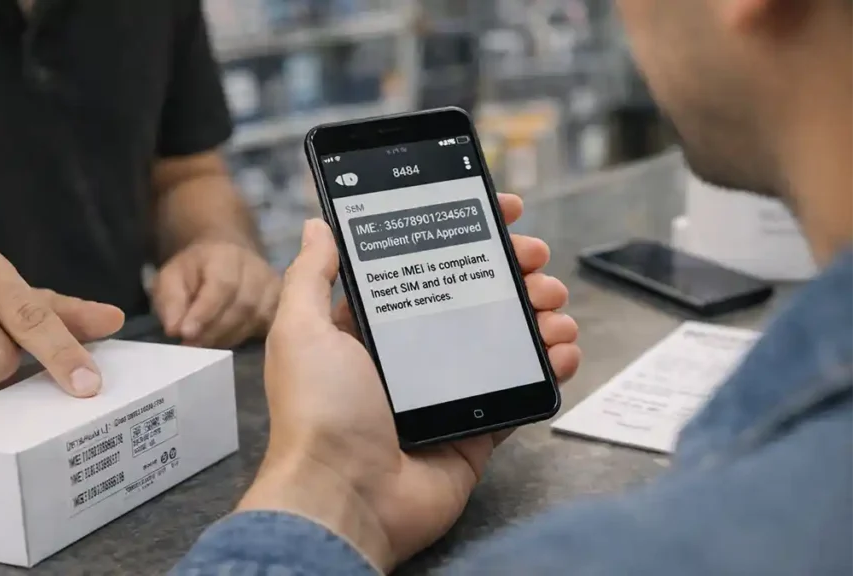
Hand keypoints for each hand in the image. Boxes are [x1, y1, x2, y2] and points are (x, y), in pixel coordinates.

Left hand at [153, 240, 280, 348]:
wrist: (228, 258)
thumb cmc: (196, 270)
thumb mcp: (172, 277)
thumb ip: (171, 300)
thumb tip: (174, 329)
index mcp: (227, 256)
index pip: (222, 286)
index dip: (205, 312)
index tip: (186, 334)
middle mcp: (257, 270)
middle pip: (242, 306)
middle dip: (214, 331)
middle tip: (191, 346)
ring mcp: (273, 289)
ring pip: (255, 320)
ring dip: (227, 338)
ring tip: (205, 346)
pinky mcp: (281, 305)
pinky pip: (268, 328)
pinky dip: (247, 339)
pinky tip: (228, 343)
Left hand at [238, 194, 580, 571]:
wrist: (345, 497)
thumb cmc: (318, 411)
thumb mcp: (301, 331)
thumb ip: (311, 276)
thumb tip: (314, 225)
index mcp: (369, 329)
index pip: (422, 267)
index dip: (462, 237)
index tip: (501, 212)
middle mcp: (409, 356)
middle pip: (472, 299)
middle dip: (510, 271)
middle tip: (535, 258)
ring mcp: (445, 392)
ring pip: (504, 340)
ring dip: (537, 314)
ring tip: (553, 306)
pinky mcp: (475, 428)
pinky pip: (519, 390)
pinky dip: (548, 367)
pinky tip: (562, 348)